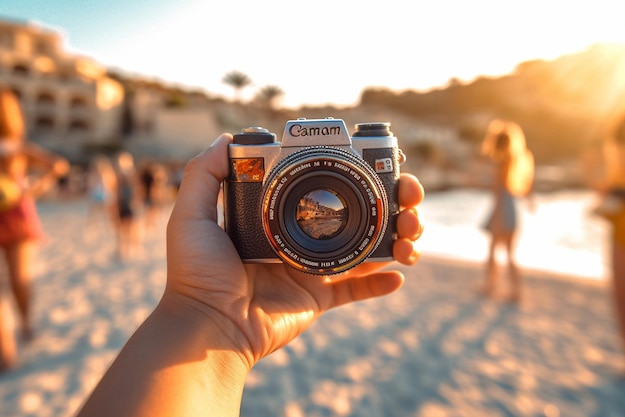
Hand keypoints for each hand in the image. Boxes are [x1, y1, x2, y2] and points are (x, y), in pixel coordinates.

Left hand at [165, 133, 424, 368]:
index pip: (322, 185)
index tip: (377, 161)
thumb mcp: (191, 215)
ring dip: (397, 237)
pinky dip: (381, 283)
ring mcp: (312, 268)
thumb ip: (203, 175)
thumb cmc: (196, 275)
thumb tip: (228, 138)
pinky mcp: (320, 297)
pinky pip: (358, 290)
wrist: (208, 327)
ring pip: (365, 248)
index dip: (352, 172)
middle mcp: (298, 237)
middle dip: (390, 201)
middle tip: (409, 195)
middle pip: (354, 213)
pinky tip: (399, 274)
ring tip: (411, 231)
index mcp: (275, 214)